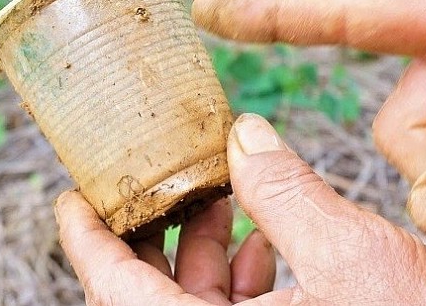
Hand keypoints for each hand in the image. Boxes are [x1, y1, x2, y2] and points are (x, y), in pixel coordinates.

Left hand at [56, 114, 425, 304]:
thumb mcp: (354, 258)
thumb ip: (287, 192)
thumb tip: (244, 135)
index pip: (114, 289)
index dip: (86, 238)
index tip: (72, 196)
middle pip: (149, 294)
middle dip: (157, 227)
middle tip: (164, 174)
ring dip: (204, 248)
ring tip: (223, 195)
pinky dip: (243, 280)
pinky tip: (265, 242)